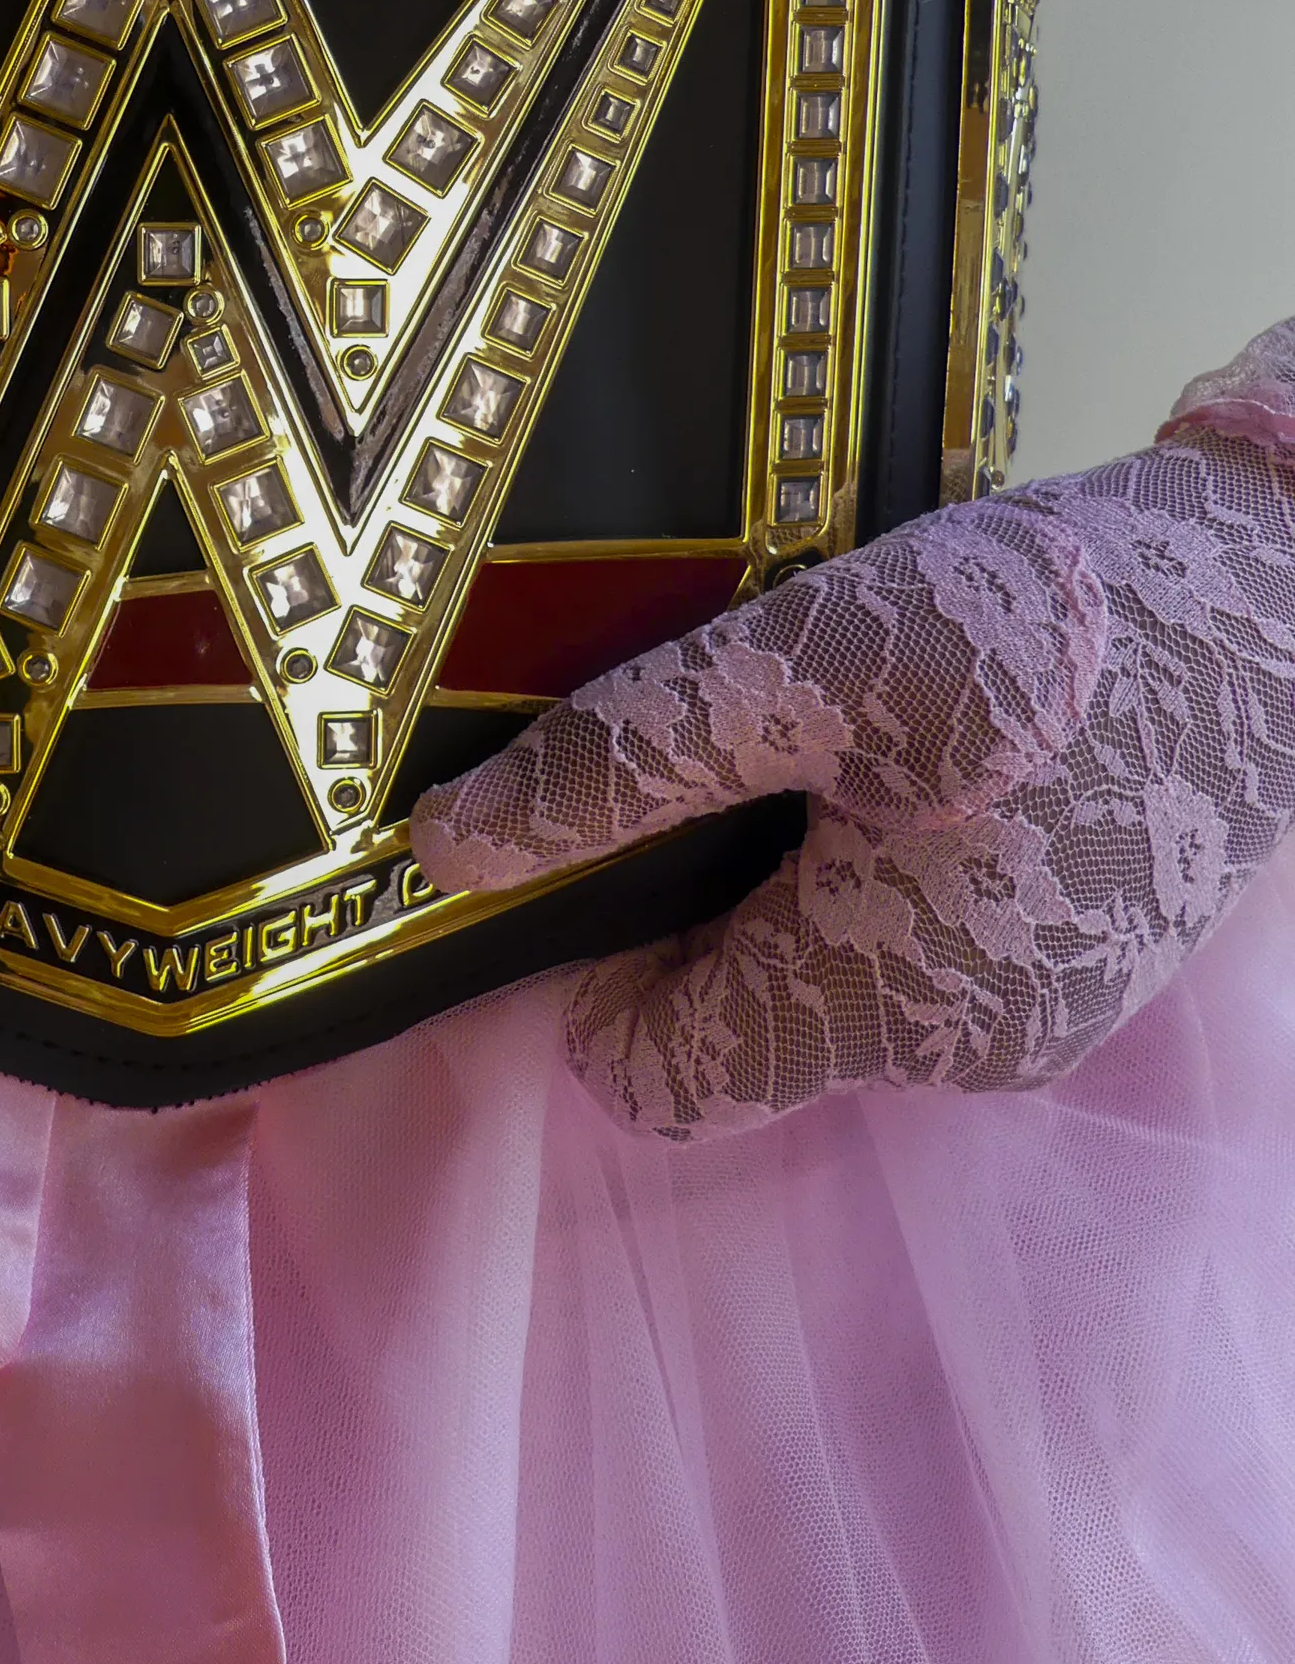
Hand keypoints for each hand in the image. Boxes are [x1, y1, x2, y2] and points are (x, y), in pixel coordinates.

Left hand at [410, 321, 1294, 1138]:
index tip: (583, 843)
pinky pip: (924, 950)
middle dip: (694, 906)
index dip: (586, 973)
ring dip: (792, 876)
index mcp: (879, 1007)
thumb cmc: (1048, 623)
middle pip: (740, 1029)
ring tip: (830, 732)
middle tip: (719, 748)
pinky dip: (884, 869)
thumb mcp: (807, 659)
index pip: (654, 1078)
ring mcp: (1038, 1017)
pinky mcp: (1083, 961)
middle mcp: (960, 1053)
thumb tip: (452, 853)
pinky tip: (914, 754)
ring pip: (831, 984)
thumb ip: (625, 764)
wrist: (1287, 585)